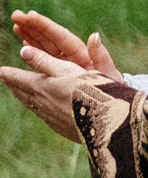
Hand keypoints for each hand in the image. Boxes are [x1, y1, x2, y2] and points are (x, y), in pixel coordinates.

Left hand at [2, 10, 120, 142]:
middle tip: (6, 80)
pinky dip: (37, 109)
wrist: (107, 121)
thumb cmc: (90, 90)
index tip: (0, 71)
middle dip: (14, 85)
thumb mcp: (68, 69)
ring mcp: (51, 117)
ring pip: (32, 105)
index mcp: (42, 87)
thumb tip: (22, 51)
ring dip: (24, 97)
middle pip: (23, 93)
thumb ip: (44, 61)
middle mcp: (42, 103)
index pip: (19, 79)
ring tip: (20, 93)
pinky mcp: (62, 127)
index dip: (9, 74)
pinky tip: (42, 110)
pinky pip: (43, 116)